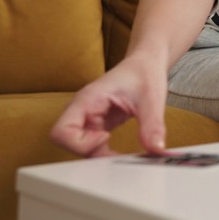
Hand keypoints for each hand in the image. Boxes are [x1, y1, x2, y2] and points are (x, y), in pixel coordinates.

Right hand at [50, 55, 169, 157]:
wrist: (146, 64)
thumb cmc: (144, 72)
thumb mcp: (152, 99)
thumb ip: (153, 125)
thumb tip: (157, 149)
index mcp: (88, 99)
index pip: (61, 131)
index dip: (80, 143)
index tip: (105, 138)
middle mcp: (83, 110)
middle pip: (67, 142)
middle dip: (90, 152)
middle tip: (116, 153)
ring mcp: (88, 119)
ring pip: (79, 147)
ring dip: (98, 155)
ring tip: (122, 154)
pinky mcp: (97, 125)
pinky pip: (92, 146)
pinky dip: (104, 154)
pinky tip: (121, 154)